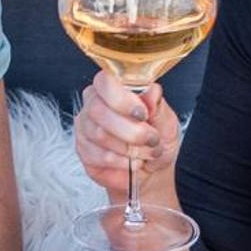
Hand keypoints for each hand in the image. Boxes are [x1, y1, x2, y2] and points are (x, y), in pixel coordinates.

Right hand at [72, 69, 180, 202]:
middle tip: (152, 139)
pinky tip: (133, 161)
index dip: (122, 99)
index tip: (142, 114)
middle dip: (131, 130)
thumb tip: (151, 91)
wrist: (154, 168)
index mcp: (112, 89)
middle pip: (98, 111)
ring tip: (147, 151)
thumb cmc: (158, 139)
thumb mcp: (165, 119)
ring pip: (100, 135)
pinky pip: (100, 157)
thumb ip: (157, 105)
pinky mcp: (84, 153)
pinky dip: (123, 162)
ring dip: (130, 148)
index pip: (104, 82)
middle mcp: (93, 105)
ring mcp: (85, 129)